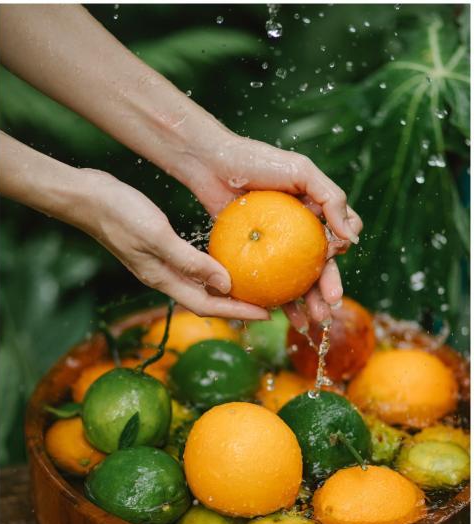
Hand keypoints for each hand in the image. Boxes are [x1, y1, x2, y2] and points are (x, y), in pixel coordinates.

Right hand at [84, 170, 268, 319]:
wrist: (86, 198)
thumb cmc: (119, 214)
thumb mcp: (158, 236)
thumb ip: (190, 262)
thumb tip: (225, 284)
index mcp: (163, 279)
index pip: (208, 306)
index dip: (238, 312)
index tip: (267, 314)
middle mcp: (163, 277)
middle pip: (207, 301)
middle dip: (237, 307)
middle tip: (268, 303)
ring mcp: (159, 265)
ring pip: (200, 286)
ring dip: (226, 289)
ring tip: (252, 286)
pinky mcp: (157, 250)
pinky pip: (192, 268)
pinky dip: (211, 269)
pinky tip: (225, 259)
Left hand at [178, 132, 362, 325]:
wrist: (212, 165)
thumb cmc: (257, 161)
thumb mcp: (301, 172)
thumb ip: (331, 198)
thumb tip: (352, 236)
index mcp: (315, 210)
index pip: (341, 235)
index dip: (341, 250)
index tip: (333, 253)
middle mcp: (298, 229)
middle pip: (321, 265)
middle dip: (328, 289)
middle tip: (330, 306)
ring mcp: (275, 244)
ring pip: (296, 278)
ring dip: (306, 302)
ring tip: (310, 322)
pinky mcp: (253, 254)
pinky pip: (267, 280)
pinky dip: (275, 298)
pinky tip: (278, 315)